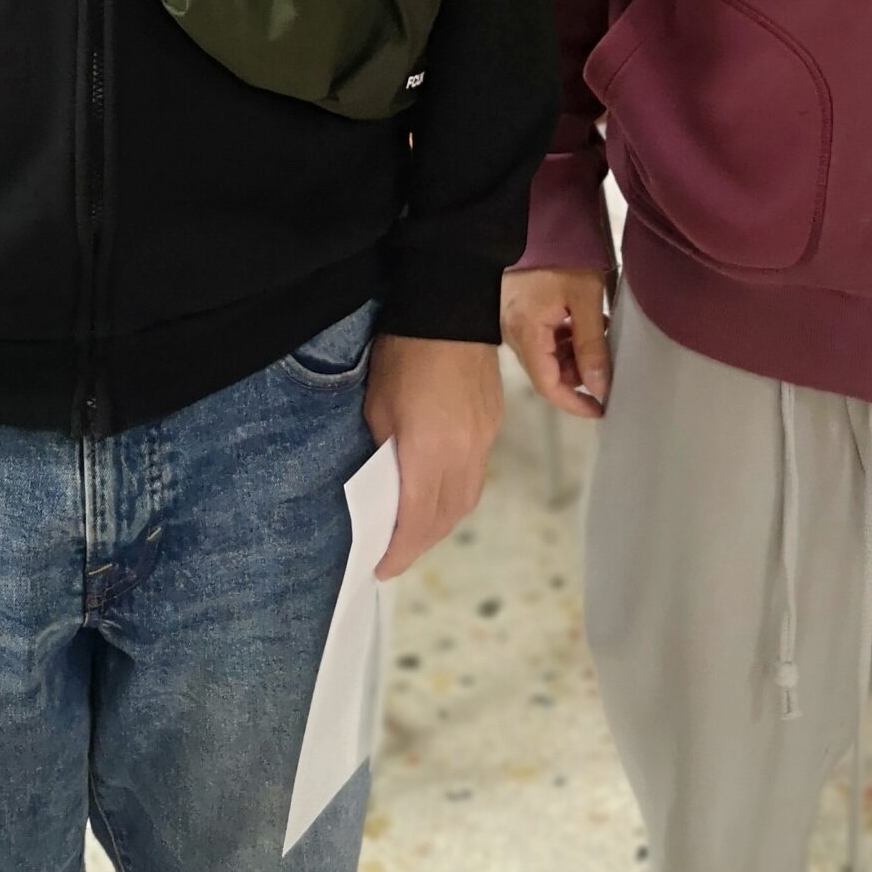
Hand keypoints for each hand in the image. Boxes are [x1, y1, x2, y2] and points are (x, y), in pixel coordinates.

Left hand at [364, 335, 502, 582]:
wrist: (450, 305)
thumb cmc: (403, 353)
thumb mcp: (377, 406)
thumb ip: (385, 452)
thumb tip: (387, 483)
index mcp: (432, 452)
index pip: (418, 521)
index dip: (400, 551)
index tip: (382, 567)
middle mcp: (465, 454)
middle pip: (447, 517)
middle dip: (421, 542)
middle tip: (395, 552)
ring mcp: (484, 438)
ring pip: (467, 498)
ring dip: (442, 520)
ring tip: (416, 527)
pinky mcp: (494, 422)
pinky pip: (477, 472)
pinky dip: (457, 492)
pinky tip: (439, 487)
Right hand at [501, 266, 611, 420]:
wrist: (543, 220)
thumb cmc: (562, 256)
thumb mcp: (586, 298)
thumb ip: (592, 345)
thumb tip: (599, 387)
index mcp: (526, 332)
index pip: (548, 386)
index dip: (575, 403)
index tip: (601, 408)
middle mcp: (513, 332)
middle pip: (547, 372)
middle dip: (579, 375)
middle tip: (607, 361)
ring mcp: (513, 322)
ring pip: (547, 356)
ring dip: (574, 355)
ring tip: (599, 336)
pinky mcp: (519, 313)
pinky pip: (543, 339)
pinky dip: (565, 340)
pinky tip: (585, 324)